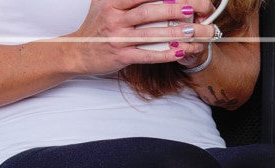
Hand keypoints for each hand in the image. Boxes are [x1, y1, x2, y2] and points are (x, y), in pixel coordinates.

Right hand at [66, 0, 214, 73]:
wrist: (76, 51)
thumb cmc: (96, 27)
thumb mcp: (105, 2)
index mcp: (114, 0)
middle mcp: (115, 16)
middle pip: (151, 10)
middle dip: (177, 8)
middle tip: (198, 7)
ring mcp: (118, 37)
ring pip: (151, 33)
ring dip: (175, 32)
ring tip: (194, 31)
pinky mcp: (121, 56)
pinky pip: (147, 54)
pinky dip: (164, 53)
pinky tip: (180, 52)